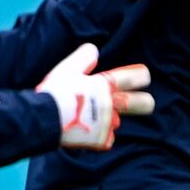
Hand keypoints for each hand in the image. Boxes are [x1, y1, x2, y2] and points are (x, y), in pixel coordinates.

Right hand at [38, 43, 153, 149]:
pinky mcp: (99, 140)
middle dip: (145, 103)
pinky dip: (99, 135)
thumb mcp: (67, 68)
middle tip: (146, 102)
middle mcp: (110, 104)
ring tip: (92, 116)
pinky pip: (106, 139)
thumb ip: (83, 58)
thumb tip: (94, 49)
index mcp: (104, 85)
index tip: (145, 77)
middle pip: (143, 104)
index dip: (142, 76)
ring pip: (118, 121)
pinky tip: (87, 131)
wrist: (43, 119)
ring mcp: (107, 123)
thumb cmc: (55, 91)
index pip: (132, 78)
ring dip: (110, 119)